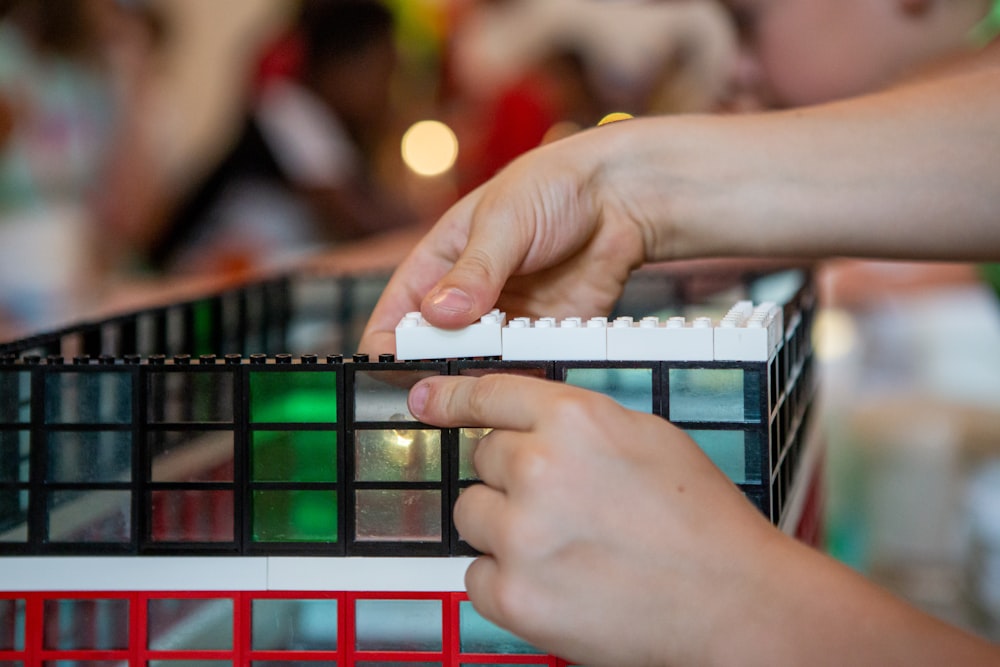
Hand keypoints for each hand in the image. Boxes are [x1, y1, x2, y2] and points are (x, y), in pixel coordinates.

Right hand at [359, 128, 648, 354]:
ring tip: (490, 381)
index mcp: (439, 264)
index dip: (388, 344)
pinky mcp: (544, 337)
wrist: (621, 195)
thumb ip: (475, 270)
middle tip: (448, 379)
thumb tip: (438, 313)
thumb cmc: (553, 186)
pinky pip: (525, 368)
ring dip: (481, 377)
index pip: (396, 313)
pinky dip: (523, 379)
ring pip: (478, 366)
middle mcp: (466, 299)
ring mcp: (505, 321)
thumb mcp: (505, 220)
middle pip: (434, 350)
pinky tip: (526, 382)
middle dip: (436, 367)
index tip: (393, 364)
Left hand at [408, 373, 776, 665]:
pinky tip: (556, 581)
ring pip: (470, 514)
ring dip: (502, 527)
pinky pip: (474, 576)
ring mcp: (523, 535)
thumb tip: (526, 421)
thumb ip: (578, 421)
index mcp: (575, 420)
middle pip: (480, 458)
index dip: (452, 397)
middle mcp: (540, 468)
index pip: (488, 394)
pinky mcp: (515, 596)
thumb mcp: (646, 437)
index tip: (425, 400)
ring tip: (563, 545)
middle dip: (510, 477)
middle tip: (561, 504)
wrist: (734, 604)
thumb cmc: (701, 521)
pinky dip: (505, 581)